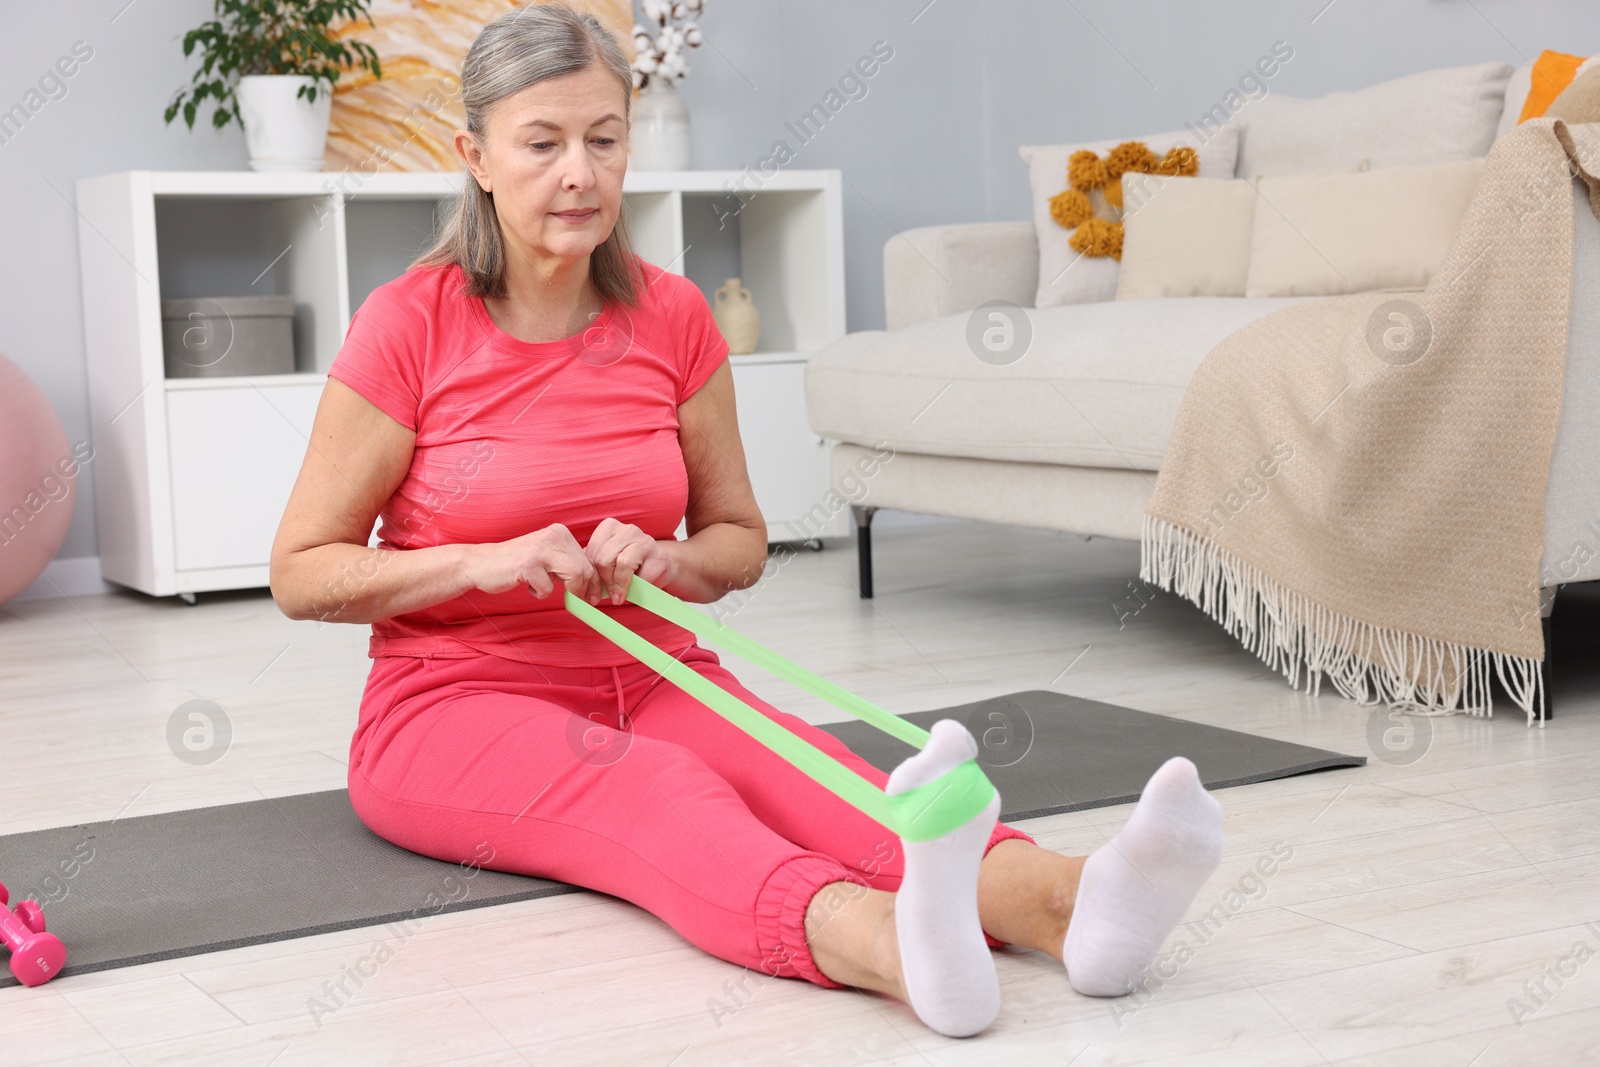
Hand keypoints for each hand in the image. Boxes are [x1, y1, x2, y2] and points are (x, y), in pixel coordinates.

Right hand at [465, 523, 607, 602]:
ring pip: (575, 575)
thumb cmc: (517, 564)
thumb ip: (567, 563)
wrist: (481, 563)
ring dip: (567, 590)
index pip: (588, 559)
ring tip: (546, 588)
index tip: (594, 597)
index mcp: (560, 532)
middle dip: (584, 589)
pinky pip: (548, 588)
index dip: (594, 581)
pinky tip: (527, 585)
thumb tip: (594, 582)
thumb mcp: (546, 557)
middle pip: (585, 568)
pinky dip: (540, 593)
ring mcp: (540, 549)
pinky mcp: (528, 564)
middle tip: (579, 600)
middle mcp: (552, 536)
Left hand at [585, 518, 676, 604]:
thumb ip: (594, 565)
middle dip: (604, 582)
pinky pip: (642, 575)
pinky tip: (635, 590)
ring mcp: (645, 540)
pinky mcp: (658, 556)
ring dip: (619, 585)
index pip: (591, 553)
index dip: (590, 578)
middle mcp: (627, 530)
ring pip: (622, 563)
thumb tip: (581, 582)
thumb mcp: (608, 562)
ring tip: (619, 596)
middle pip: (604, 558)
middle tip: (608, 596)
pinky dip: (636, 586)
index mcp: (609, 527)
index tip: (591, 595)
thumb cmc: (630, 566)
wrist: (659, 566)